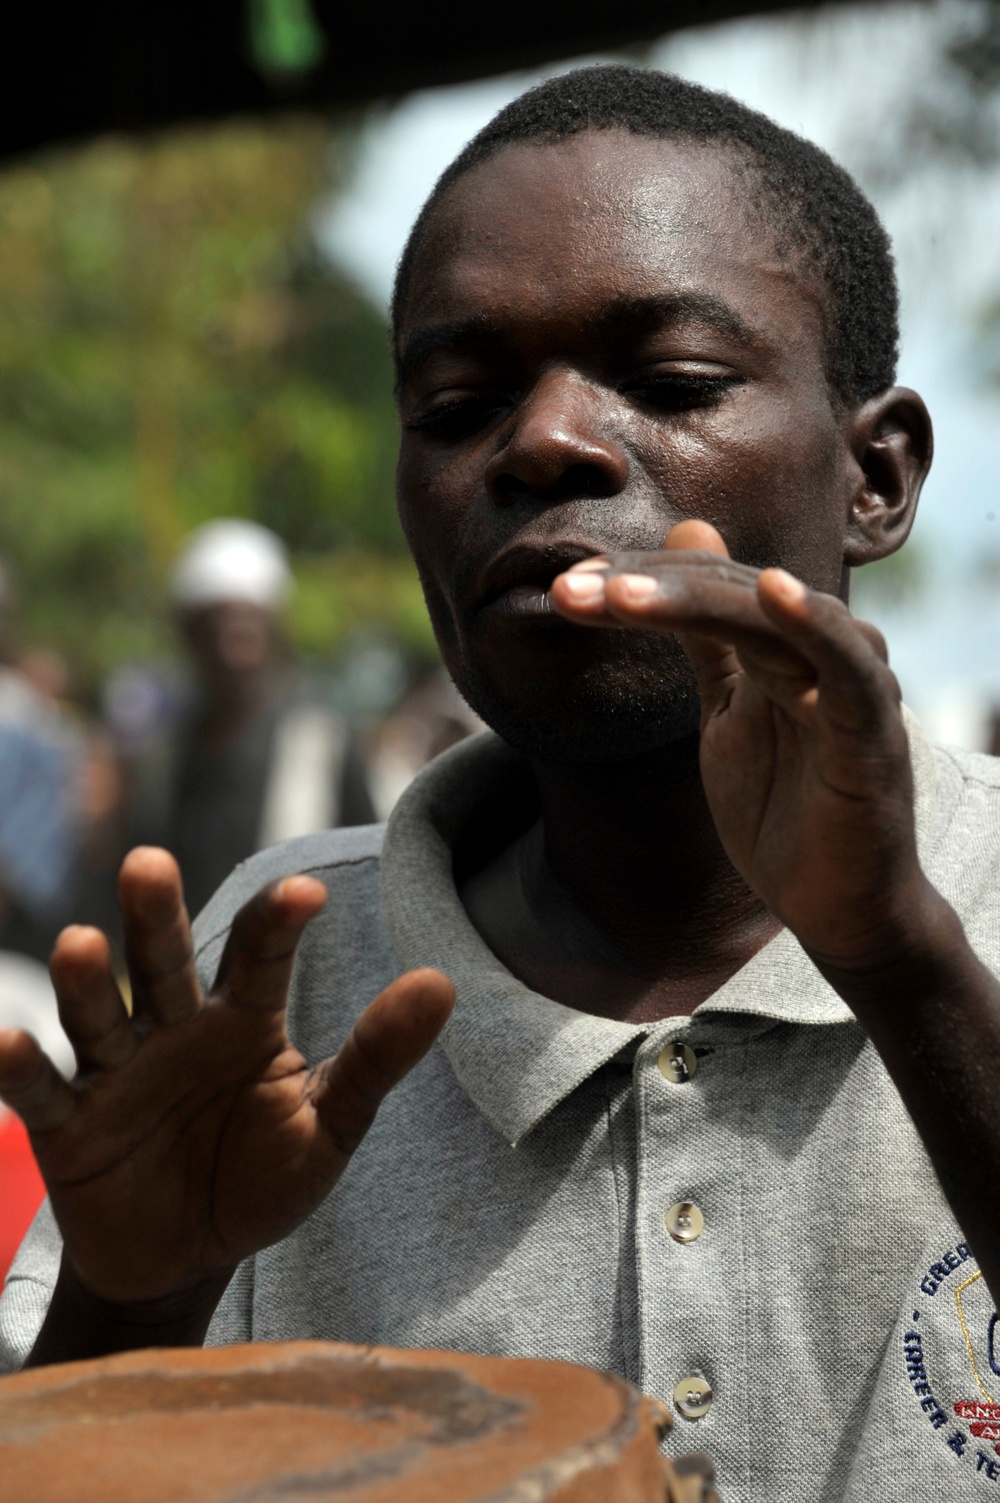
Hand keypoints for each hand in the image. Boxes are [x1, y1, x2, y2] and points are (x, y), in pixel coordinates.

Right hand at [0, 849, 453, 1307]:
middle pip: (162, 962)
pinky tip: (5, 1041)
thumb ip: (377, 1057)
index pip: (260, 957)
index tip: (308, 893)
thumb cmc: (262, 1177)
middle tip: (149, 863)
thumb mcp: (329, 1124)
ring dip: (84, 981)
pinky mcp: (68, 1127)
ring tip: (78, 943)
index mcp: (243, 1020)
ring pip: (99, 1015)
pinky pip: (43, 1093)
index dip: (278, 924)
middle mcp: (174, 1029)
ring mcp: (116, 1073)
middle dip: (154, 916)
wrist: (189, 1259)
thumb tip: (442, 982)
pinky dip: (20, 1069)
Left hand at [550, 520, 929, 973]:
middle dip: (642, 587)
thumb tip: (689, 528)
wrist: (839, 907)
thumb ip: (708, 634)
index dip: (635, 581)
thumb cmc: (786, 808)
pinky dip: (815, 625)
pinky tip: (772, 590)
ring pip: (770, 618)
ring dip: (692, 600)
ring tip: (618, 596)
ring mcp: (850, 683)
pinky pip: (847, 667)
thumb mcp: (728, 711)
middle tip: (566, 590)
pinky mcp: (873, 728)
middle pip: (727, 591)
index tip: (567, 589)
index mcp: (781, 642)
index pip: (704, 585)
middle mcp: (819, 648)